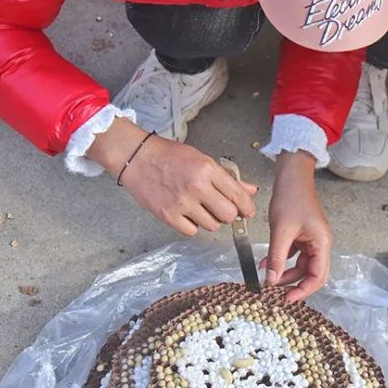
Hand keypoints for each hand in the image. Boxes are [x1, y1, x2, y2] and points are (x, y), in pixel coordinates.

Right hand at [88, 118, 256, 235]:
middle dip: (229, 215)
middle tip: (221, 209)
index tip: (247, 211)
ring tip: (201, 208)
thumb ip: (228, 178)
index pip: (238, 196)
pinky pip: (192, 232)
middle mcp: (197, 187)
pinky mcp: (168, 216)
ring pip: (212, 226)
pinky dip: (193, 226)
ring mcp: (181, 203)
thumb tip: (250, 190)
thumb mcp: (202, 160)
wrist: (137, 158)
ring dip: (210, 220)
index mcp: (208, 170)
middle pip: (228, 215)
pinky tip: (188, 215)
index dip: (247, 207)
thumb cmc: (169, 156)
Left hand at [261, 151, 331, 301]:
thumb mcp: (281, 231)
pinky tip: (266, 261)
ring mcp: (311, 239)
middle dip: (293, 283)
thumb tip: (271, 281)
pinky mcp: (302, 235)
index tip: (286, 298)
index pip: (318, 276)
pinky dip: (281, 259)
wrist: (291, 176)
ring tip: (266, 276)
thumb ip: (277, 258)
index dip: (304, 290)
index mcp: (322, 243)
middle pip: (311, 273)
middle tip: (275, 292)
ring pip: (300, 265)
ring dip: (284, 272)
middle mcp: (320, 244)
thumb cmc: (291, 198)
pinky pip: (293, 254)